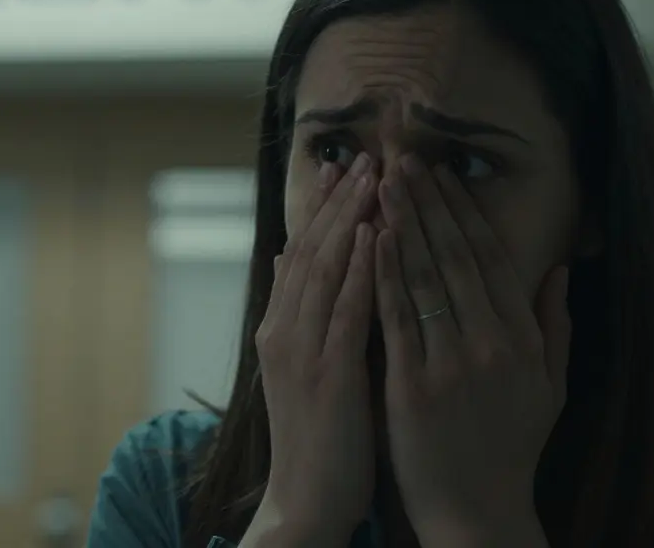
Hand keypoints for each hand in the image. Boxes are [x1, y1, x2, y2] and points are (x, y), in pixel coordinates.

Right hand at [242, 153, 379, 546]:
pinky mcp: (327, 374)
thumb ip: (298, 313)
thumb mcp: (301, 367)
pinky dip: (357, 269)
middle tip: (362, 155)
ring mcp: (301, 351)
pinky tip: (372, 235)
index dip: (323, 209)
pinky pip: (344, 310)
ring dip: (349, 219)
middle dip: (338, 201)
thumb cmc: (317, 436)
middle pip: (311, 251)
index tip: (343, 167)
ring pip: (324, 270)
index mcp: (281, 329)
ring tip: (371, 176)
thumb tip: (291, 259)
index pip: (303, 255)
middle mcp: (284, 331)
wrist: (306, 498)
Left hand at [375, 156, 568, 546]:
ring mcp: (451, 365)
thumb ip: (555, 326)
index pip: (490, 259)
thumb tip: (558, 268)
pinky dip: (381, 276)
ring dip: (400, 224)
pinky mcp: (412, 386)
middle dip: (428, 203)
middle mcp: (491, 344)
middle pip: (454, 258)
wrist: (478, 512)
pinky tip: (369, 240)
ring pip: (422, 279)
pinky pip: (394, 320)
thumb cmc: (511, 448)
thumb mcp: (551, 388)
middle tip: (404, 158)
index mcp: (522, 340)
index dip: (464, 212)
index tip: (443, 174)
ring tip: (383, 182)